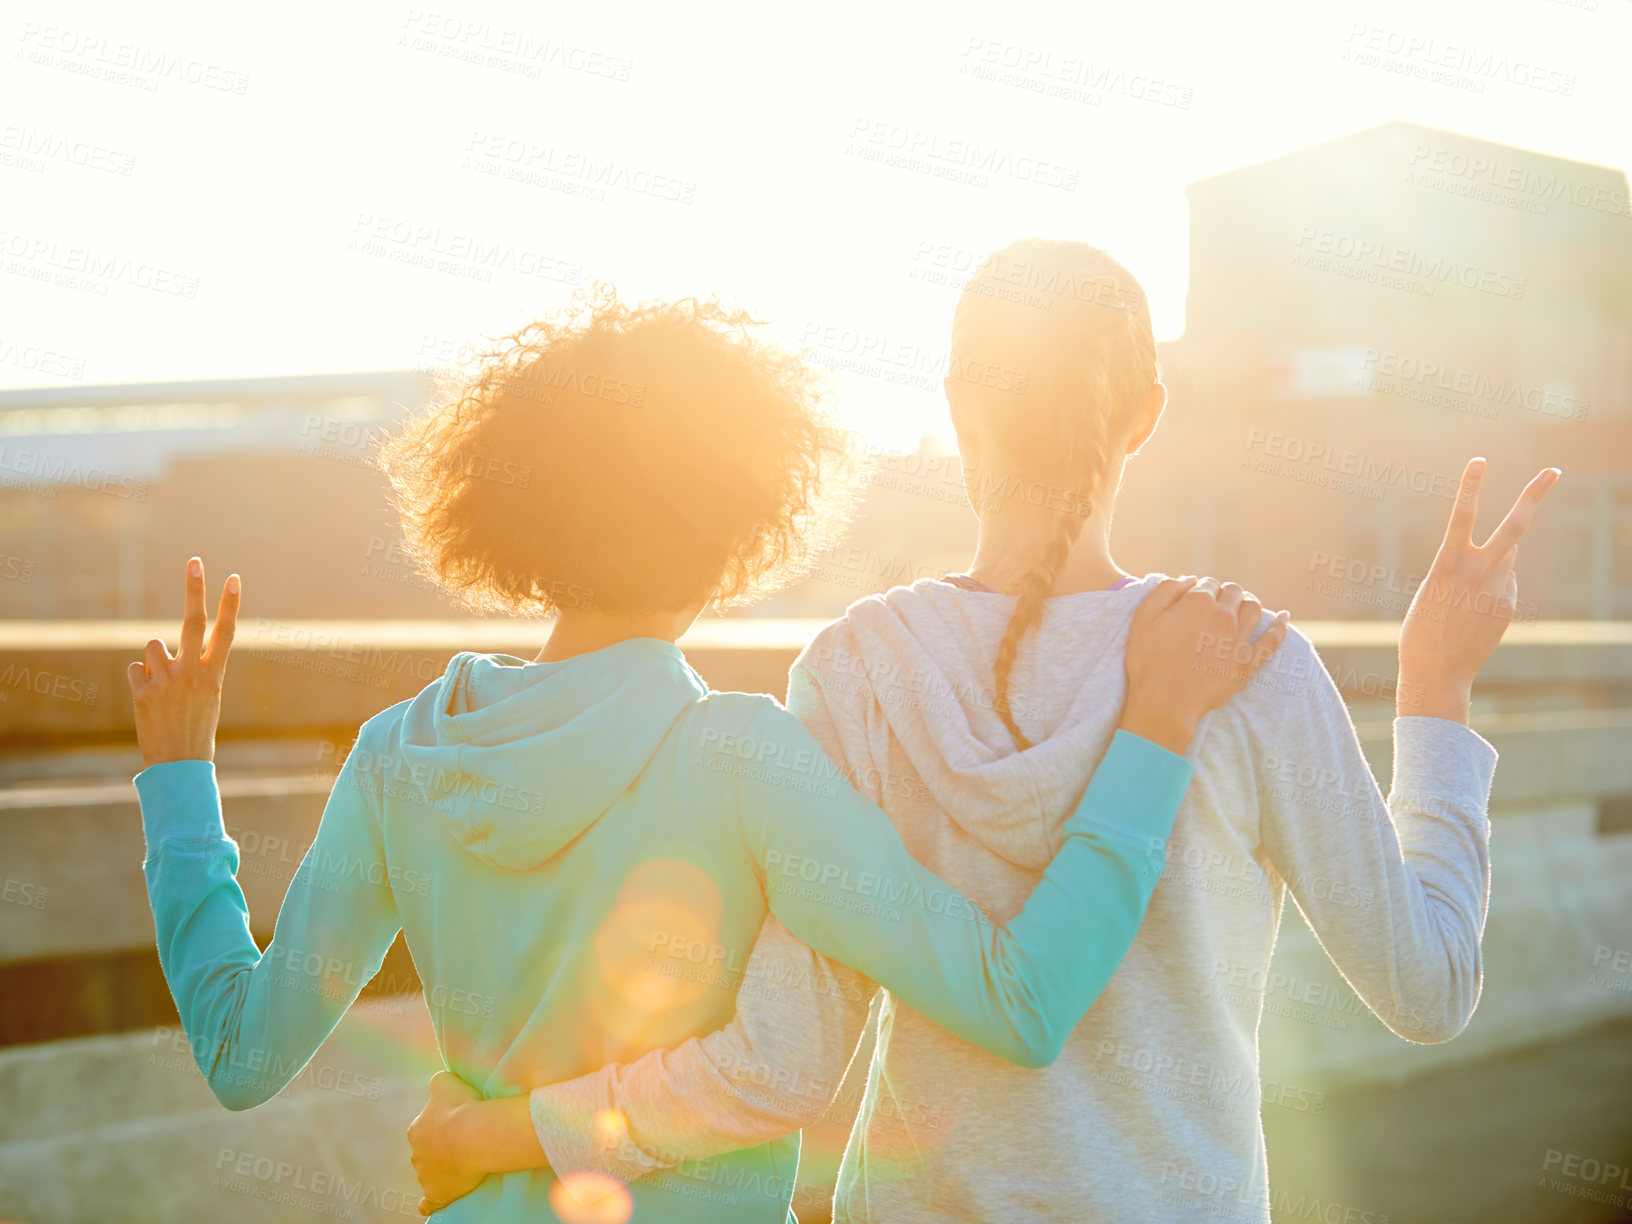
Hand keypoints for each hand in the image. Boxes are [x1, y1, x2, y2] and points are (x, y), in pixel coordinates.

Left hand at [127, 557, 239, 769]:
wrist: (180, 764)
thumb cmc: (195, 728)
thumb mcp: (205, 696)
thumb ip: (190, 668)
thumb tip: (160, 648)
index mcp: (214, 674)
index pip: (226, 632)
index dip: (230, 604)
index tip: (233, 578)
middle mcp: (193, 672)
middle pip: (194, 621)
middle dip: (194, 589)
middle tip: (195, 562)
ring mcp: (168, 680)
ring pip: (152, 646)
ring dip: (154, 661)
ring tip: (162, 687)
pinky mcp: (144, 691)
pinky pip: (136, 669)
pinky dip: (140, 682)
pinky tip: (149, 702)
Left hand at [408, 1071, 484, 1215]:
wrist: (473, 1136)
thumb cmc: (461, 1107)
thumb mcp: (444, 1081)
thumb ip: (437, 1082)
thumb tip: (438, 1083)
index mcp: (416, 1130)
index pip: (425, 1129)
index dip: (441, 1126)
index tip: (457, 1123)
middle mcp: (416, 1154)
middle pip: (427, 1152)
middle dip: (440, 1149)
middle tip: (463, 1143)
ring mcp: (425, 1175)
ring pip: (430, 1174)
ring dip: (442, 1171)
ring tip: (463, 1166)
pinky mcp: (436, 1193)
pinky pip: (428, 1202)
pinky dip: (428, 1204)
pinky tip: (428, 1205)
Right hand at [1120, 576, 1290, 752]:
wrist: (1164, 702)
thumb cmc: (1149, 660)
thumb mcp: (1144, 617)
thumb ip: (1166, 590)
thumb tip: (1189, 580)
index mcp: (1198, 601)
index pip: (1208, 583)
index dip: (1201, 590)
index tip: (1195, 601)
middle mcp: (1223, 616)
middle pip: (1233, 592)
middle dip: (1225, 594)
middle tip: (1216, 606)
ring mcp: (1239, 639)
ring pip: (1254, 608)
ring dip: (1247, 603)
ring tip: (1240, 609)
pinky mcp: (1249, 663)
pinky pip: (1272, 640)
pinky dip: (1280, 626)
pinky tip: (1284, 617)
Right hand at [1398, 459, 1559, 721]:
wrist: (1436, 672)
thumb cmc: (1422, 629)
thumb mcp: (1434, 590)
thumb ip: (1469, 565)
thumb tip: (1507, 557)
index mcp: (1448, 566)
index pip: (1461, 516)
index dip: (1470, 486)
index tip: (1480, 460)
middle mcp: (1479, 573)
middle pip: (1515, 527)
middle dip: (1534, 496)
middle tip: (1554, 470)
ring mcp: (1499, 589)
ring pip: (1506, 556)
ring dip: (1492, 561)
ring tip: (1465, 595)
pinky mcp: (1508, 604)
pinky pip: (1503, 583)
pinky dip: (1489, 590)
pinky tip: (1472, 615)